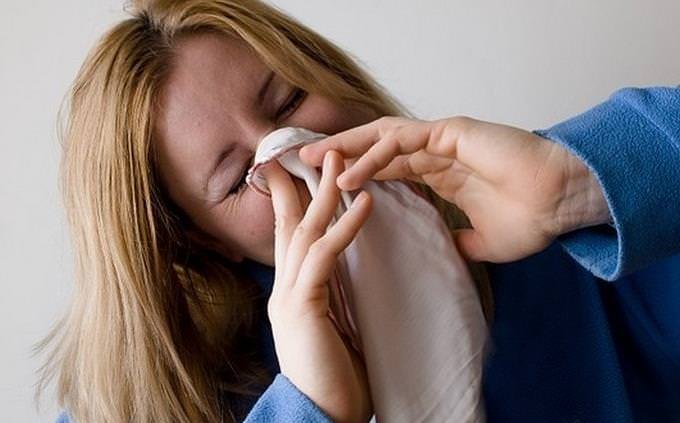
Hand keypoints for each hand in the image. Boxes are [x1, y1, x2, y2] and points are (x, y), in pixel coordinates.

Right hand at [262, 150, 373, 422]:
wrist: (323, 415)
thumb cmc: (336, 375)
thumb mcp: (333, 326)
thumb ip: (332, 295)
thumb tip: (347, 271)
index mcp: (291, 290)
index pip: (290, 232)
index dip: (295, 196)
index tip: (306, 166)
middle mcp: (283, 287)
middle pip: (292, 222)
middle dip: (305, 182)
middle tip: (322, 148)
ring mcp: (288, 295)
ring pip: (304, 231)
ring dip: (325, 192)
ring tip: (342, 159)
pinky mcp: (302, 306)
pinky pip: (325, 258)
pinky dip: (345, 228)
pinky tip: (365, 203)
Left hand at [299, 116, 609, 262]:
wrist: (564, 203)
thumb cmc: (533, 218)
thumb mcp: (485, 240)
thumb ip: (462, 240)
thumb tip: (451, 250)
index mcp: (440, 172)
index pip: (387, 168)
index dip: (356, 173)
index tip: (324, 187)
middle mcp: (436, 152)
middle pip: (375, 148)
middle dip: (339, 155)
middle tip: (304, 166)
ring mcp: (443, 140)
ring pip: (382, 138)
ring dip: (346, 150)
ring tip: (314, 163)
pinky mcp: (452, 133)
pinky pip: (403, 140)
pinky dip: (374, 155)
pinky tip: (349, 173)